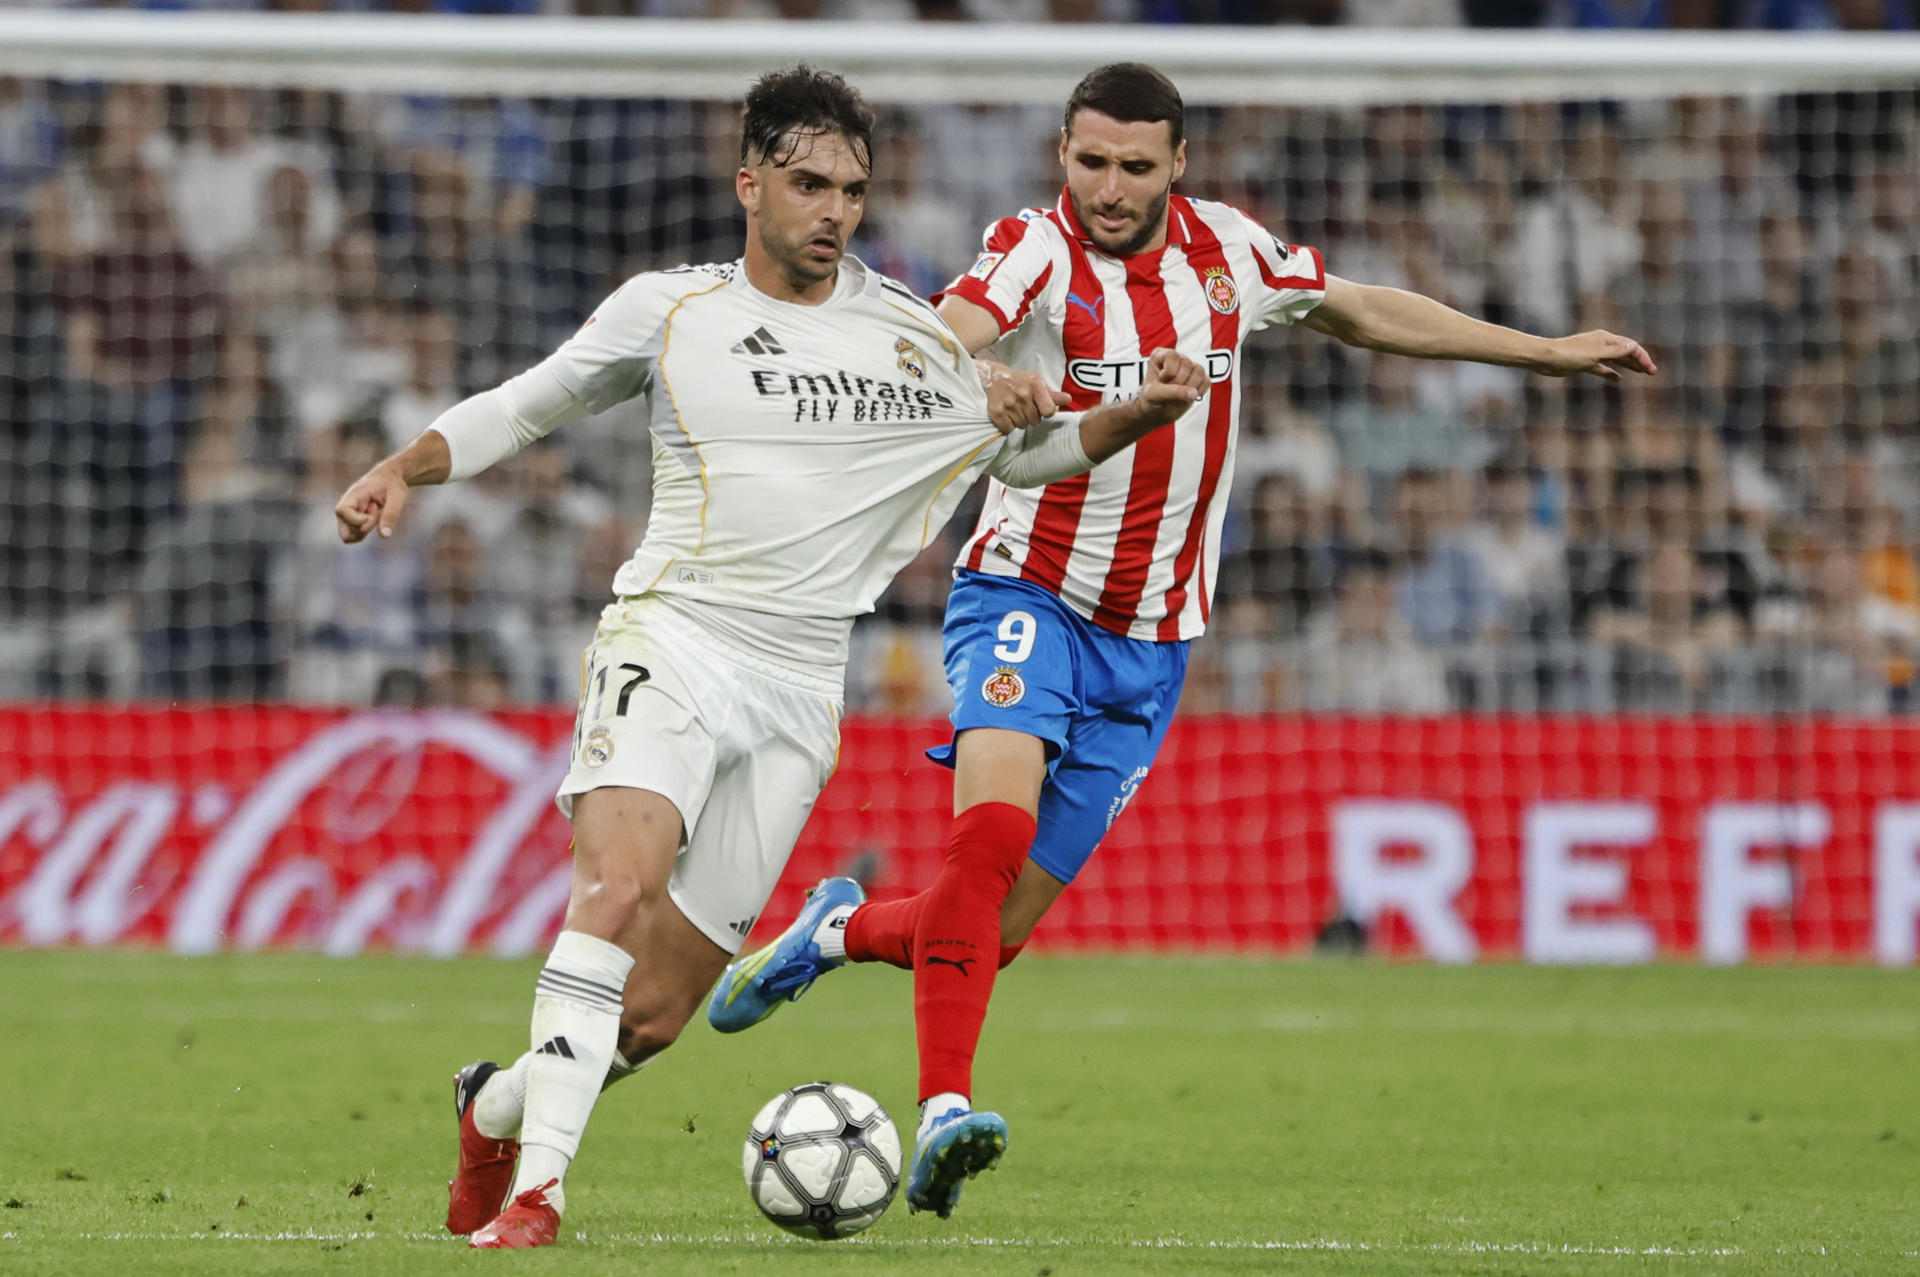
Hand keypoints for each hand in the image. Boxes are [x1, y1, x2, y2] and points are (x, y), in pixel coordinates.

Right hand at [334, 462, 410, 543]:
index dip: (357, 519)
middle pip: (343, 529)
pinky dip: (367, 530)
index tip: (375, 510)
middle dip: (362, 529)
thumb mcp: (397, 496)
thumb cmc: (393, 483)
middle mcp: (347, 505)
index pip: (341, 511)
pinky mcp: (354, 519)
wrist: (390, 477)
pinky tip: (375, 517)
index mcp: (354, 494)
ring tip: (376, 513)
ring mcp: (349, 513)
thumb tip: (384, 535)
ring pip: (349, 535)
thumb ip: (391, 514)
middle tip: (376, 514)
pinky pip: (356, 534)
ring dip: (365, 530)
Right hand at [978, 358, 1066, 434]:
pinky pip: (1009, 429)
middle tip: (1024, 406)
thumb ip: (1052, 394)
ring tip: (1016, 409)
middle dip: (1032, 416)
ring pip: (1022, 426)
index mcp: (1035, 385)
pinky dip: (1009, 425)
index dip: (1046, 412)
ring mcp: (1009, 404)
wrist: (993, 377)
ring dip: (1020, 420)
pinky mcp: (996, 412)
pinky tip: (1007, 414)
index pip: (1049, 411)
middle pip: (1035, 421)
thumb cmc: (1019, 381)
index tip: (1041, 408)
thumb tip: (1068, 399)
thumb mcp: (1037, 381)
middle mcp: (1022, 394)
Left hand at [1133, 348, 1207, 424]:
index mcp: (1160, 355)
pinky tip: (1188, 396)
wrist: (1157, 412)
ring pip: (1199, 371)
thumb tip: (1193, 393)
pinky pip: (1207, 381)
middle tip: (1168, 390)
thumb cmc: (1151, 400)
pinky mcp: (1200, 378)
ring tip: (1178, 393)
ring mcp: (1189, 367)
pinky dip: (1199, 391)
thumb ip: (1172, 392)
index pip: (1172, 356)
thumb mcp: (1154, 395)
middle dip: (1178, 383)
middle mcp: (1176, 358)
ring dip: (1189, 387)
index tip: (1160, 381)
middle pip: (1187, 364)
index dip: (1168, 373)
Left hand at [1536, 331, 1657, 379]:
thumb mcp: (1595, 354)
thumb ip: (1614, 351)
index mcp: (1605, 339)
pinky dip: (1611, 373)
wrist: (1546, 359)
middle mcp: (1601, 344)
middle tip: (1652, 372)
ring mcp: (1593, 354)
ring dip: (1629, 366)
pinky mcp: (1585, 364)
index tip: (1650, 369)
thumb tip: (1633, 346)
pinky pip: (1602, 368)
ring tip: (1642, 373)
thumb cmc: (1569, 355)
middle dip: (1639, 361)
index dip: (1642, 357)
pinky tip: (1619, 379)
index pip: (1630, 346)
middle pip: (1625, 352)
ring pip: (1615, 360)